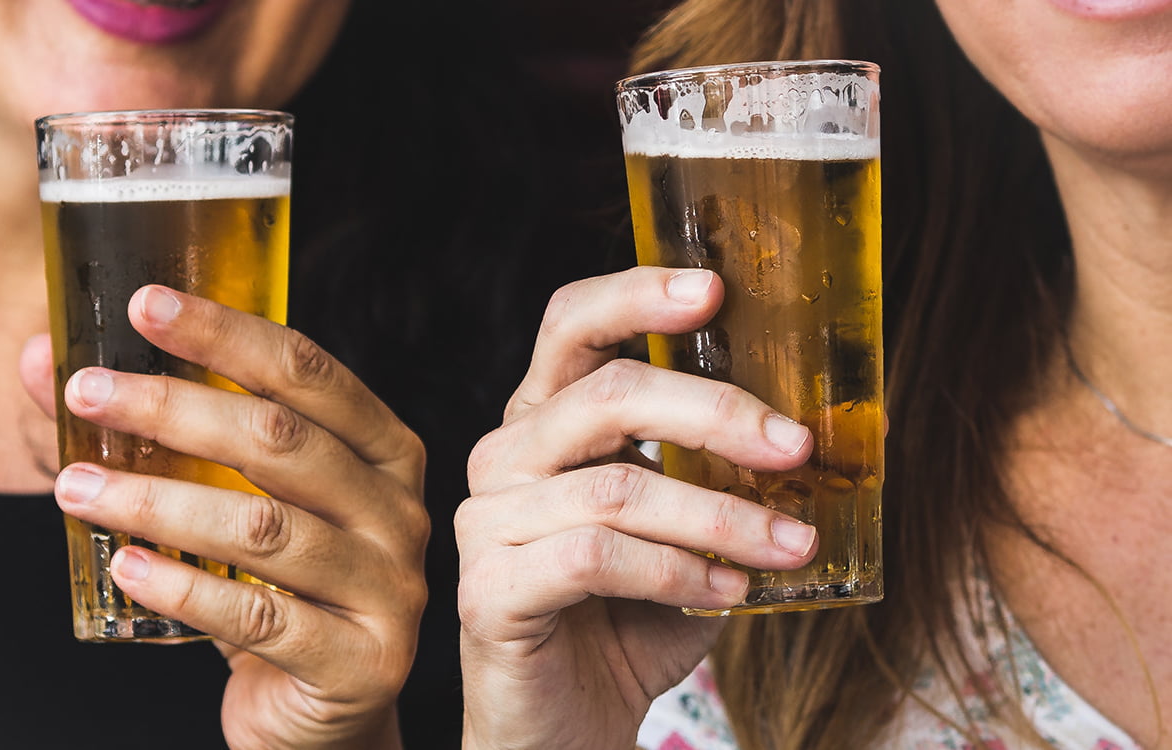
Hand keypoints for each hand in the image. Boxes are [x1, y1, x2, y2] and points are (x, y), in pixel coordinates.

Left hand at [20, 285, 427, 748]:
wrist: (323, 709)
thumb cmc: (276, 587)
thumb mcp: (233, 499)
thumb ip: (157, 432)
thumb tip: (38, 362)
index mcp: (384, 450)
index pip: (308, 371)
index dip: (225, 333)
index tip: (143, 306)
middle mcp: (398, 510)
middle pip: (281, 440)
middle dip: (172, 408)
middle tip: (85, 393)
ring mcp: (388, 588)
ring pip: (264, 527)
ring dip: (157, 500)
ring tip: (75, 488)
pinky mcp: (360, 661)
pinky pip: (260, 618)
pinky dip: (184, 587)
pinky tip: (122, 566)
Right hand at [456, 267, 817, 749]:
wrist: (569, 726)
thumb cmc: (629, 621)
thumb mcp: (689, 532)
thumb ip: (724, 478)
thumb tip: (823, 434)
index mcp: (547, 422)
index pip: (572, 326)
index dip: (635, 295)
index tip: (714, 289)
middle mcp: (506, 457)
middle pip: (605, 395)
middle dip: (715, 413)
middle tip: (795, 447)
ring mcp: (488, 522)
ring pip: (617, 486)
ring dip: (722, 515)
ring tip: (791, 544)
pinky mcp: (489, 589)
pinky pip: (597, 558)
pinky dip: (678, 571)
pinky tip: (730, 590)